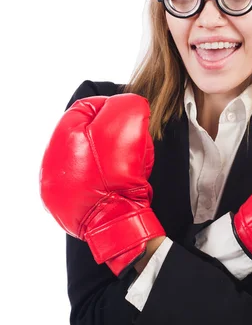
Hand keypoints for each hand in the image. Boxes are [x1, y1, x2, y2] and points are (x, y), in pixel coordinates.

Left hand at [40, 93, 165, 276]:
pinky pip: (85, 185)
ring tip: (122, 166)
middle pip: (84, 136)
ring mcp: (55, 187)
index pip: (85, 109)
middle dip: (107, 135)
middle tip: (126, 143)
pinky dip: (100, 181)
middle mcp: (51, 162)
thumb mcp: (127, 123)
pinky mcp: (65, 206)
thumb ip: (126, 105)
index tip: (128, 119)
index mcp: (61, 137)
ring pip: (84, 161)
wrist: (116, 219)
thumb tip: (127, 105)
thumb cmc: (118, 172)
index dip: (111, 109)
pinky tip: (113, 183)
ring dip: (103, 159)